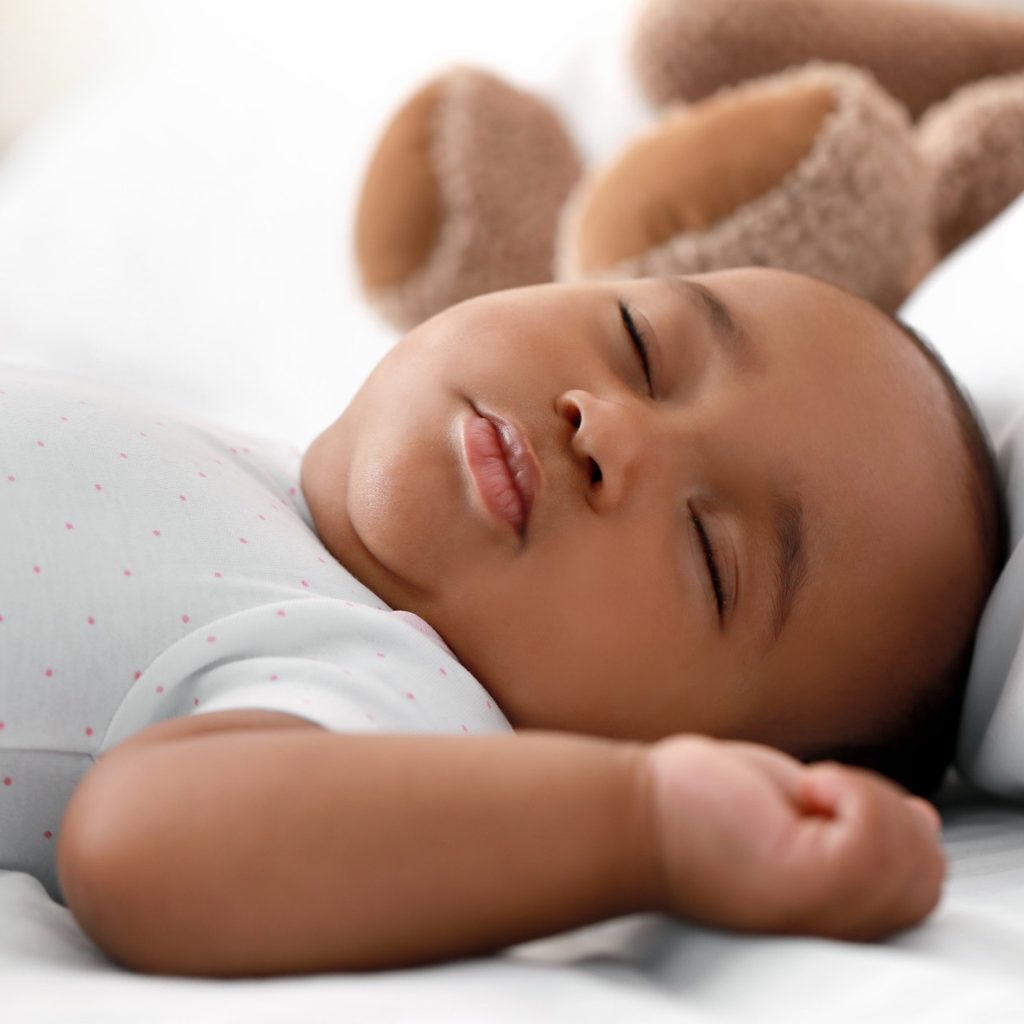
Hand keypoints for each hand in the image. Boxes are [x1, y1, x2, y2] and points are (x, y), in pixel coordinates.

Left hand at [642, 735, 944, 939]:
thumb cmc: (698, 813)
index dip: (893, 823)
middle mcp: (837, 924)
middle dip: (887, 811)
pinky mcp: (806, 883)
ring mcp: (825, 911)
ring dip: (869, 797)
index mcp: (835, 908)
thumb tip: (923, 818)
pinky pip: (878, 836)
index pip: (923, 882)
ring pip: (915, 853)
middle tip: (815, 795)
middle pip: (929, 873)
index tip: (828, 801)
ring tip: (805, 794)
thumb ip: (858, 828)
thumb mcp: (795, 815)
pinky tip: (804, 789)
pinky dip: (855, 793)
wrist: (637, 818)